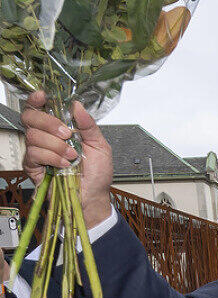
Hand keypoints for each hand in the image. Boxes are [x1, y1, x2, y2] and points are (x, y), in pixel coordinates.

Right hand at [21, 91, 113, 228]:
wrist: (93, 196)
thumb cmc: (97, 174)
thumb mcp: (100, 146)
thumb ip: (89, 125)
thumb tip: (77, 106)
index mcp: (60, 128)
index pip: (41, 108)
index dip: (37, 99)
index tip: (43, 96)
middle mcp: (46, 137)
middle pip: (30, 117)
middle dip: (49, 122)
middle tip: (67, 134)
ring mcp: (38, 151)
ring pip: (33, 136)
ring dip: (56, 145)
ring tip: (72, 156)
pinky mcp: (33, 166)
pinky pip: (34, 154)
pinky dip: (52, 157)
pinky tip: (64, 164)